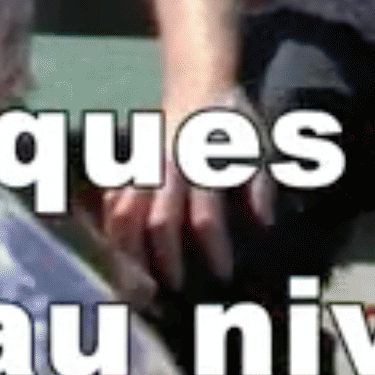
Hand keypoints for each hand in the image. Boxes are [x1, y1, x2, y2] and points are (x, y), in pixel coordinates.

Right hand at [103, 86, 275, 286]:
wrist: (198, 85)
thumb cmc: (233, 126)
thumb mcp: (257, 147)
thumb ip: (260, 186)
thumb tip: (263, 224)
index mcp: (204, 163)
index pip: (205, 217)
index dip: (214, 250)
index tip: (223, 275)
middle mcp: (169, 168)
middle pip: (159, 222)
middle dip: (166, 262)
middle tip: (176, 289)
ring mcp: (143, 169)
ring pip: (125, 216)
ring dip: (130, 254)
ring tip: (140, 285)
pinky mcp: (128, 170)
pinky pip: (111, 205)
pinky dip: (112, 233)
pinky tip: (121, 258)